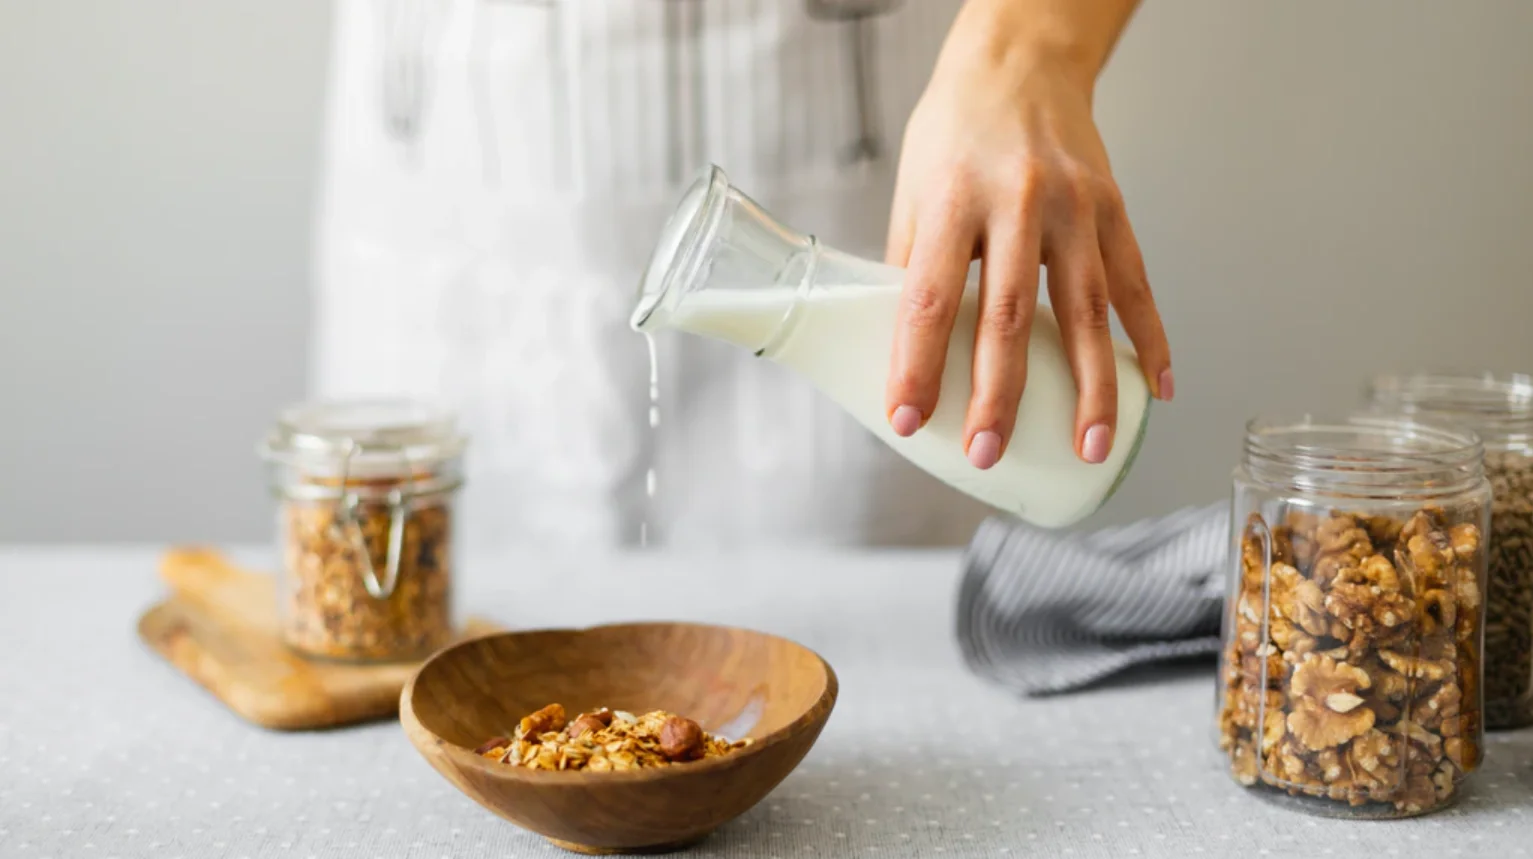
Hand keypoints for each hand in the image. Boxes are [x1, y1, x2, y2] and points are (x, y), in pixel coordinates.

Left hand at [884, 2, 1170, 469]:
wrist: (1021, 62)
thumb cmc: (955, 130)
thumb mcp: (913, 189)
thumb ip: (912, 267)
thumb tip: (902, 353)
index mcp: (953, 197)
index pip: (930, 296)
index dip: (917, 364)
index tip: (908, 419)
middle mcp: (1018, 201)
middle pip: (1010, 315)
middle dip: (998, 394)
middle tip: (987, 452)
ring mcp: (1076, 207)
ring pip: (1086, 311)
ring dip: (1090, 388)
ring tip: (1087, 447)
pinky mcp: (1115, 209)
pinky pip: (1137, 284)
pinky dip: (1150, 340)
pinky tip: (1158, 387)